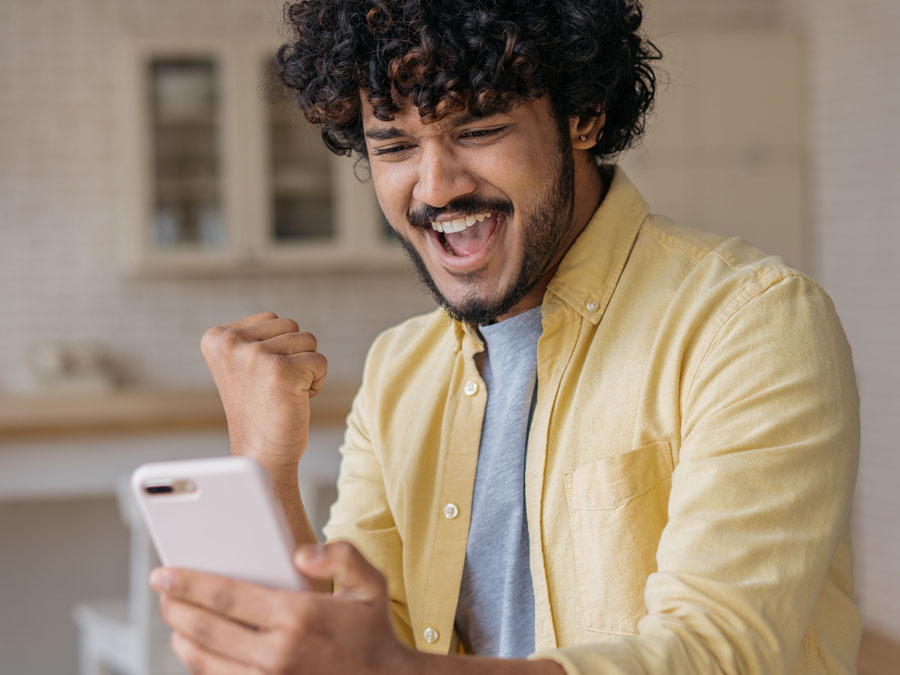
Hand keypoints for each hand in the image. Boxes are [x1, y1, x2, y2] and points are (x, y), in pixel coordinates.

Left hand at [153, 541, 413, 674]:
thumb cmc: (373, 631)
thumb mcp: (370, 583)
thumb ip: (341, 554)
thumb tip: (300, 552)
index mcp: (299, 616)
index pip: (227, 596)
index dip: (189, 583)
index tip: (163, 572)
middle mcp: (278, 653)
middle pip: (205, 629)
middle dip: (175, 607)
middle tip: (161, 590)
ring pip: (204, 661)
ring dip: (181, 638)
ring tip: (175, 618)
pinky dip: (201, 664)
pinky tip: (198, 646)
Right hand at [201, 312, 326, 476]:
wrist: (261, 454)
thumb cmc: (258, 410)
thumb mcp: (242, 364)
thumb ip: (254, 337)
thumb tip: (281, 321)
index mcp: (217, 337)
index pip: (273, 320)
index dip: (277, 349)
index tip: (259, 378)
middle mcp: (230, 343)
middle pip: (291, 326)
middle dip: (293, 355)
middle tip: (274, 388)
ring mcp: (255, 356)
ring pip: (308, 340)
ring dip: (305, 368)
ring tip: (283, 393)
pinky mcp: (282, 371)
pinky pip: (321, 361)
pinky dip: (317, 382)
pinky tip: (295, 400)